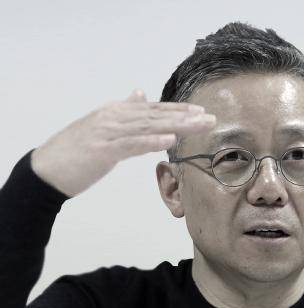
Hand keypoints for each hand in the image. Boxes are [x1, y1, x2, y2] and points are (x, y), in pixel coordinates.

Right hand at [31, 89, 215, 197]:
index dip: (178, 111)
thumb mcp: (102, 126)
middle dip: (186, 117)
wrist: (46, 170)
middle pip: (156, 116)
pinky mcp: (102, 149)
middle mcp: (114, 117)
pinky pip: (132, 144)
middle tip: (211, 119)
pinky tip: (170, 140)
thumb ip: (123, 110)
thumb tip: (139, 93)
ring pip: (149, 127)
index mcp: (116, 112)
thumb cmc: (76, 151)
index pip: (153, 110)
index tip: (201, 113)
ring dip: (176, 126)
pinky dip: (151, 141)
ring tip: (199, 126)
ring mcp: (108, 132)